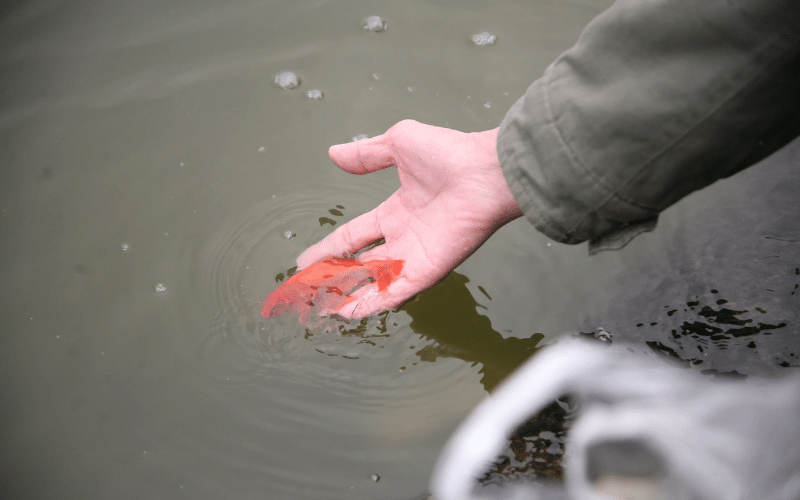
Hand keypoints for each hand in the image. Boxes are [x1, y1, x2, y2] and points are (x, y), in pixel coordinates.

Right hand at [297, 120, 523, 317]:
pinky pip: (395, 293)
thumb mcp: (398, 144)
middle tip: (306, 291)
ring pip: (373, 284)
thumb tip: (334, 153)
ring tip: (319, 310)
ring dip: (347, 297)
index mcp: (395, 211)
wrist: (485, 172)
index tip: (305, 261)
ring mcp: (415, 257)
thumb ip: (366, 154)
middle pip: (360, 265)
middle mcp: (403, 238)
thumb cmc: (450, 154)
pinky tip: (347, 314)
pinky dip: (371, 304)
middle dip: (333, 278)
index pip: (354, 236)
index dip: (328, 248)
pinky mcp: (427, 271)